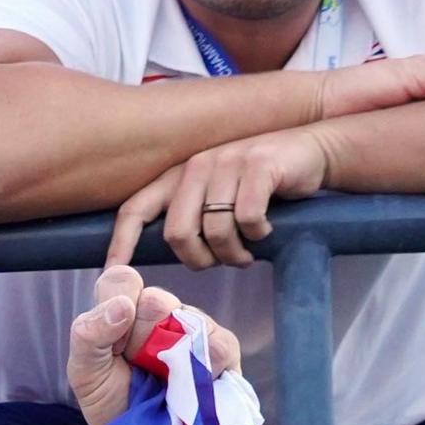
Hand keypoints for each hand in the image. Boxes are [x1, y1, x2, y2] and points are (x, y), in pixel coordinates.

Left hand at [65, 265, 240, 424]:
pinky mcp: (224, 350)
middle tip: (137, 368)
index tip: (112, 345)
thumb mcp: (85, 370)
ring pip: (188, 319)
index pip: (121, 280)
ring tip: (161, 382)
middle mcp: (162, 310)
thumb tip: (123, 305)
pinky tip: (186, 388)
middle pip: (156, 300)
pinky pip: (220, 345)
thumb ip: (89, 333)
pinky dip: (201, 369)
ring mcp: (195, 327)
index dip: (115, 310)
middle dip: (140, 341)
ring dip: (170, 358)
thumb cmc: (112, 400)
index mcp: (125, 306)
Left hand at [110, 127, 337, 272]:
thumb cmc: (263, 185)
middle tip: (222, 263)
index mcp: (179, 177)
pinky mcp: (258, 165)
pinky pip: (247, 220)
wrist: (312, 151)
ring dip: (234, 254)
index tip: (112, 273)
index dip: (120, 242)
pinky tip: (267, 229)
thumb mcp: (219, 199)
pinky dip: (259, 235)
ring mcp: (227, 162)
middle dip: (199, 260)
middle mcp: (197, 166)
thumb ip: (193, 219)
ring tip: (249, 251)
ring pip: (215, 231)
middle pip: (178, 233)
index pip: (136, 209)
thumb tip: (176, 257)